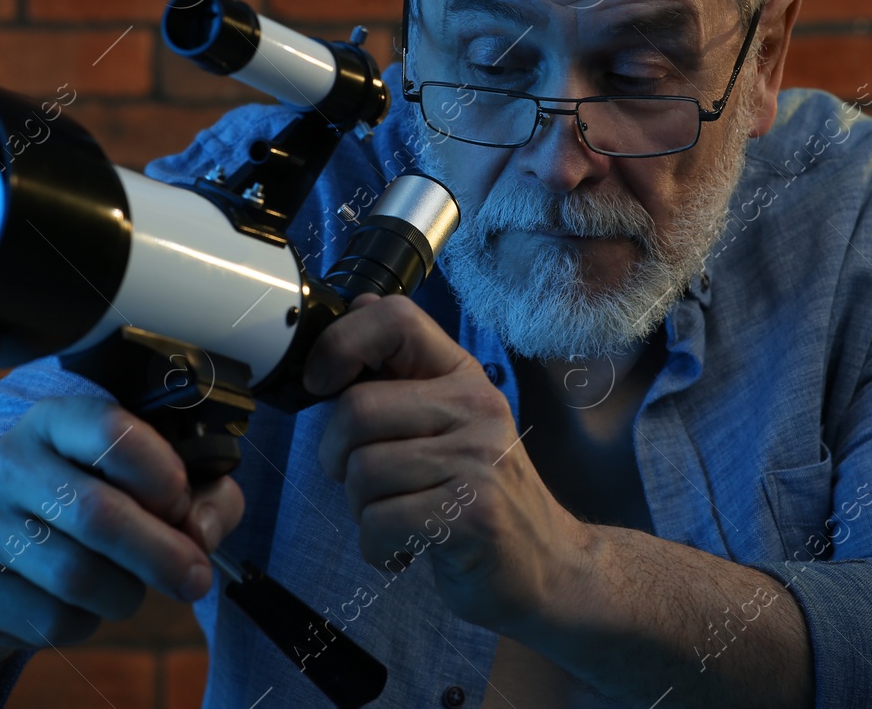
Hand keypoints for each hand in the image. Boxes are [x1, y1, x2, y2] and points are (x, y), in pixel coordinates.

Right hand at [0, 395, 243, 652]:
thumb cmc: (91, 512)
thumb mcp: (151, 485)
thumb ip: (203, 496)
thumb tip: (200, 535)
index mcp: (56, 421)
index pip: (110, 429)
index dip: (161, 473)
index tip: (180, 503)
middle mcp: (10, 462)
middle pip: (97, 513)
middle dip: (161, 553)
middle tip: (196, 578)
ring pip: (78, 576)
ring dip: (126, 592)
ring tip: (129, 585)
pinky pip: (52, 618)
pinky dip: (88, 621)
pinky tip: (82, 603)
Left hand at [303, 294, 589, 632]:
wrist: (550, 567)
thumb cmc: (481, 497)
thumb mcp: (450, 423)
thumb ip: (403, 372)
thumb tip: (358, 304)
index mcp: (463, 377)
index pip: (395, 319)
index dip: (340, 342)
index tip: (321, 383)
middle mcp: (476, 408)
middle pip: (356, 409)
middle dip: (336, 458)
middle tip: (366, 486)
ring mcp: (479, 460)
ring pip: (361, 472)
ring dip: (360, 510)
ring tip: (396, 519)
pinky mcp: (473, 514)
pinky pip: (379, 522)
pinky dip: (376, 547)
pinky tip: (405, 550)